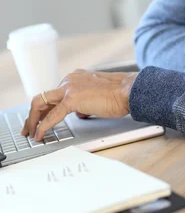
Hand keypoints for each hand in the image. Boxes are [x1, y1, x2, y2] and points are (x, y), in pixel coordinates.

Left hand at [21, 69, 137, 140]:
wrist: (128, 90)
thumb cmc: (119, 94)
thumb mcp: (97, 96)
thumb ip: (84, 102)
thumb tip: (79, 113)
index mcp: (76, 77)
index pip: (54, 94)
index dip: (45, 109)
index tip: (40, 119)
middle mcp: (69, 79)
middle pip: (43, 97)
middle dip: (33, 114)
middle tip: (28, 128)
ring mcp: (69, 88)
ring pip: (41, 103)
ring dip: (33, 120)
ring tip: (31, 133)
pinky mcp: (71, 99)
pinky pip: (52, 116)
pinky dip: (43, 126)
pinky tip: (40, 135)